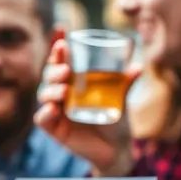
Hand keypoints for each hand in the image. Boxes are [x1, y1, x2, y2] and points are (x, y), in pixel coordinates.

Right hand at [35, 40, 139, 175]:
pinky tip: (53, 109)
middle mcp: (61, 93)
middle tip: (66, 69)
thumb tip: (137, 67)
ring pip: (44, 94)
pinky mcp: (54, 129)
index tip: (61, 30)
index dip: (57, 45)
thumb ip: (124, 84)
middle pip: (49, 74)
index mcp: (73, 81)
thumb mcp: (120, 99)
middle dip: (54, 68)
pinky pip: (42, 119)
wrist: (115, 149)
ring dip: (51, 89)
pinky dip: (45, 113)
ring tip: (65, 90)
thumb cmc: (114, 120)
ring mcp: (56, 110)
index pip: (61, 59)